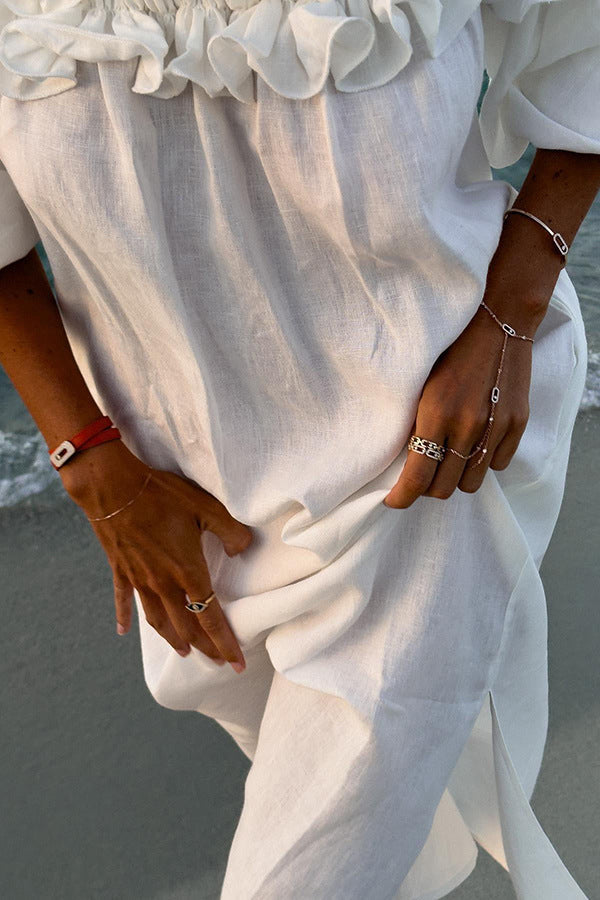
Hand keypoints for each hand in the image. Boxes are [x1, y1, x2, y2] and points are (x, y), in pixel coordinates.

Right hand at [60, 440, 251, 669]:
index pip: (211, 618)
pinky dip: (124, 618)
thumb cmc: (162, 495)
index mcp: (188, 572)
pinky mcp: (120, 570)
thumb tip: (243, 549)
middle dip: (205, 647)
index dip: (226, 643)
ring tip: (184, 652)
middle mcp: (163, 584)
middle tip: (217, 661)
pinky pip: (123, 600)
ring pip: (158, 621)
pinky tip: (122, 632)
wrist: (113, 487)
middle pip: (187, 627)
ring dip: (173, 639)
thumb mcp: (207, 508)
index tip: (237, 664)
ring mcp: (139, 579)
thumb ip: (231, 531)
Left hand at [383, 300, 534, 507]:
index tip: (393, 500)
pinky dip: (483, 461)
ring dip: (457, 478)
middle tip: (421, 476)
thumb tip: (405, 461)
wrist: (499, 323)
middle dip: (428, 489)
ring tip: (449, 460)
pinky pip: (497, 465)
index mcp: (436, 414)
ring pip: (472, 482)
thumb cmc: (451, 350)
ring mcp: (496, 427)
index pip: (417, 477)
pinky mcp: (517, 424)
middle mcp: (467, 425)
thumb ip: (415, 423)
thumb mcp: (421, 384)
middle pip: (444, 487)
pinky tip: (474, 443)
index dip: (402, 497)